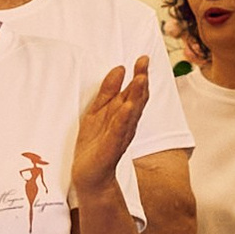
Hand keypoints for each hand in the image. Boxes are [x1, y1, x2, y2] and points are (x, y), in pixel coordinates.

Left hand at [72, 59, 149, 199]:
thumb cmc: (95, 143)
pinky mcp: (111, 147)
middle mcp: (126, 123)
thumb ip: (108, 91)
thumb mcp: (98, 111)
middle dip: (141, 80)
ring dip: (136, 96)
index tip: (143, 58)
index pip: (135, 91)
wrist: (90, 175)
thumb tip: (120, 68)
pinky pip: (118, 130)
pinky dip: (123, 119)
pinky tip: (127, 107)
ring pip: (131, 112)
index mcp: (123, 114)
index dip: (140, 74)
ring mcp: (120, 135)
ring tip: (140, 79)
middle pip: (137, 99)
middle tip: (144, 62)